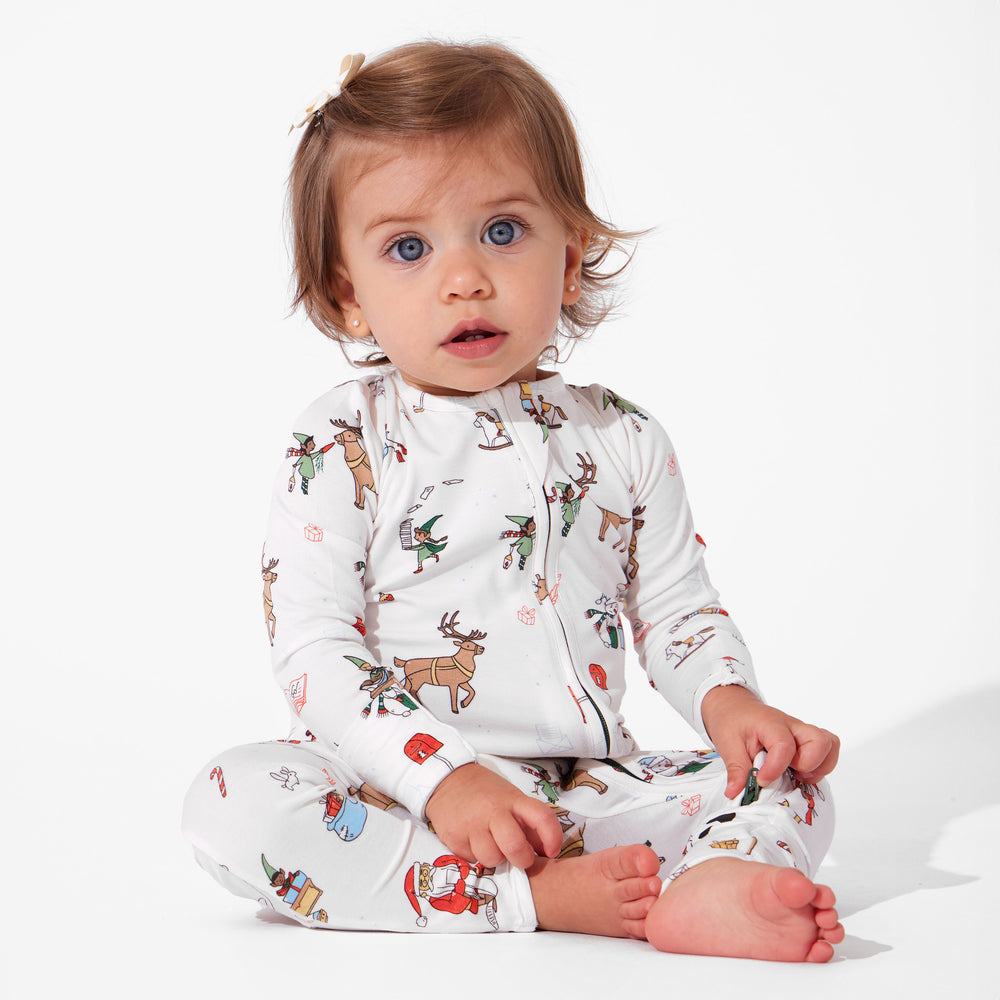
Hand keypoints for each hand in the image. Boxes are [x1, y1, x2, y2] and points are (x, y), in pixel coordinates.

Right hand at [425, 762, 562, 868]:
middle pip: (515, 846)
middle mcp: (493, 810)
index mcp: (513, 799)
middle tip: (519, 857)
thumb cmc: (485, 793)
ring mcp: (471, 824)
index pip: (541, 817)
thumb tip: (545, 852)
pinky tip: (473, 841)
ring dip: (495, 858)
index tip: (552, 851)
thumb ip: (528, 824)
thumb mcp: (511, 799)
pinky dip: (475, 856)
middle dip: (522, 859)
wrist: (448, 780)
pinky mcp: (453, 836)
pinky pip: (470, 859)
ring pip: (492, 858)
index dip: (553, 837)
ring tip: (491, 845)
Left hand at [700, 685, 839, 798]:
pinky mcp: (806, 743)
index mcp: (771, 724)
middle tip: (788, 773)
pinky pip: (826, 753)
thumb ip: (736, 769)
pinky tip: (798, 774)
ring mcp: (802, 734)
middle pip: (821, 742)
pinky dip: (819, 768)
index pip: (784, 745)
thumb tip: (735, 793)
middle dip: (808, 765)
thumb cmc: (732, 721)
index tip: (762, 781)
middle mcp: (793, 726)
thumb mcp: (727, 743)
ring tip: (796, 775)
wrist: (735, 707)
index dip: (775, 768)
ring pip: (830, 746)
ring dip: (818, 767)